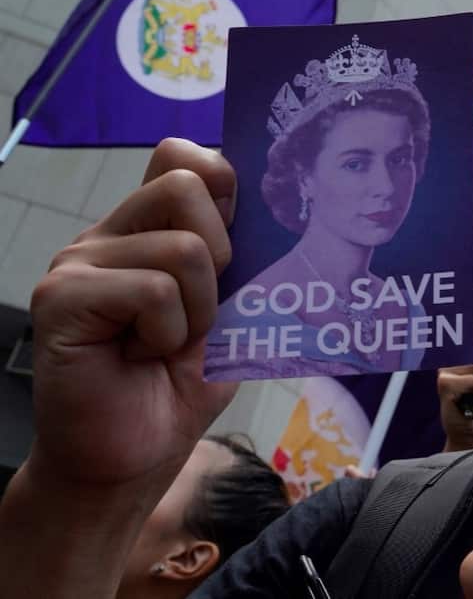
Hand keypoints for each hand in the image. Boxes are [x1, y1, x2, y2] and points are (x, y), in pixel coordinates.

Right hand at [25, 138, 237, 493]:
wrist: (133, 457)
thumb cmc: (178, 386)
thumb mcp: (228, 311)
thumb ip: (237, 258)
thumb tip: (270, 209)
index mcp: (146, 229)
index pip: (179, 155)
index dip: (220, 179)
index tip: (235, 236)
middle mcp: (107, 234)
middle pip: (186, 185)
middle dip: (219, 255)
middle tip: (199, 313)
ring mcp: (78, 261)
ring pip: (181, 247)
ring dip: (196, 311)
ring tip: (163, 345)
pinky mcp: (62, 298)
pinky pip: (152, 290)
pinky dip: (167, 332)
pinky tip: (139, 357)